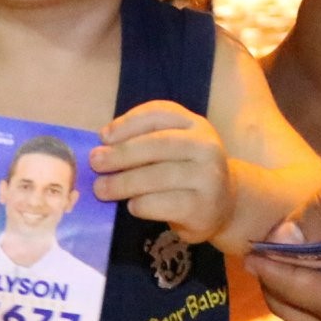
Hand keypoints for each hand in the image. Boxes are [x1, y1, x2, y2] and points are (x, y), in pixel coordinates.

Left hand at [91, 101, 234, 245]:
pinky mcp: (202, 207)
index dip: (128, 122)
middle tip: (96, 163)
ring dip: (123, 182)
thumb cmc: (187, 172)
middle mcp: (206, 146)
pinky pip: (163, 203)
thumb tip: (103, 146)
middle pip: (157, 144)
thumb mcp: (176, 147)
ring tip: (101, 189)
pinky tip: (132, 205)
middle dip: (121, 154)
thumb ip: (146, 140)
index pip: (159, 114)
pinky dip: (141, 204)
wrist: (225, 205)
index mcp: (196, 124)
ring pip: (158, 176)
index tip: (103, 136)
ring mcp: (208, 177)